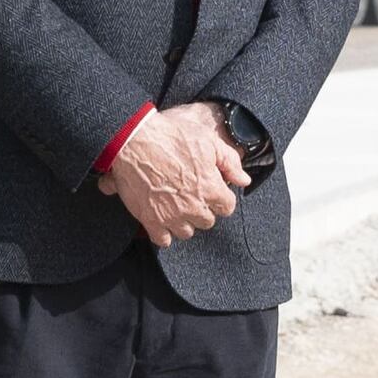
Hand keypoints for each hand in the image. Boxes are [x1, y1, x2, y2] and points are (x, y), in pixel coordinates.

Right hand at [106, 103, 251, 245]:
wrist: (134, 141)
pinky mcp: (151, 220)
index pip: (227, 207)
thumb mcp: (208, 141)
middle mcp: (194, 207)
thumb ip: (230, 162)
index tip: (211, 189)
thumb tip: (244, 180)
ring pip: (186, 232)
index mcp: (211, 189)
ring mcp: (172, 216)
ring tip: (175, 205)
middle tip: (190, 194)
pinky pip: (163, 240)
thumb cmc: (171, 136)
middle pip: (207, 221)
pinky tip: (161, 218)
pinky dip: (163, 232)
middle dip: (202, 209)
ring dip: (183, 222)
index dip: (220, 197)